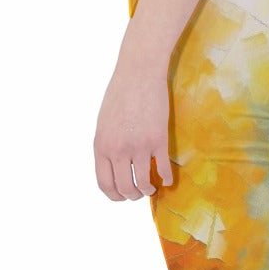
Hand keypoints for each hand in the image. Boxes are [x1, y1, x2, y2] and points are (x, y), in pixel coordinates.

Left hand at [94, 54, 173, 200]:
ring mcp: (139, 146)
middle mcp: (118, 150)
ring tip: (152, 188)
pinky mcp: (158, 140)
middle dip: (132, 196)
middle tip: (139, 194)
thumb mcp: (103, 123)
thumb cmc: (120, 94)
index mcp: (101, 146)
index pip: (104, 184)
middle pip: (124, 188)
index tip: (122, 196)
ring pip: (143, 184)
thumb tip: (113, 168)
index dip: (114, 196)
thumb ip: (107, 146)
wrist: (138, 73)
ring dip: (148, 191)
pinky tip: (167, 180)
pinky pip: (163, 170)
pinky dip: (167, 180)